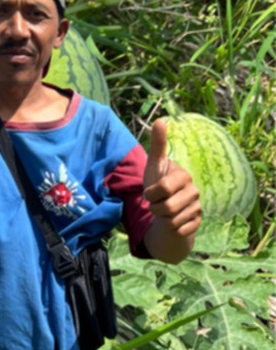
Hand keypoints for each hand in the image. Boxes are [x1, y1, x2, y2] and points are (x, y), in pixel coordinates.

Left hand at [143, 119, 201, 238]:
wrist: (165, 206)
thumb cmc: (158, 183)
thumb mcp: (154, 165)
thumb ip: (157, 144)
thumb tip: (160, 120)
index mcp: (184, 176)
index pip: (163, 189)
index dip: (150, 194)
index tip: (151, 191)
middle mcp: (195, 191)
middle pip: (167, 208)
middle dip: (154, 208)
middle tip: (156, 203)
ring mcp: (198, 208)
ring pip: (172, 221)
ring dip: (162, 218)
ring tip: (164, 211)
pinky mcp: (198, 222)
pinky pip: (179, 230)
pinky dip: (171, 228)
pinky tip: (172, 221)